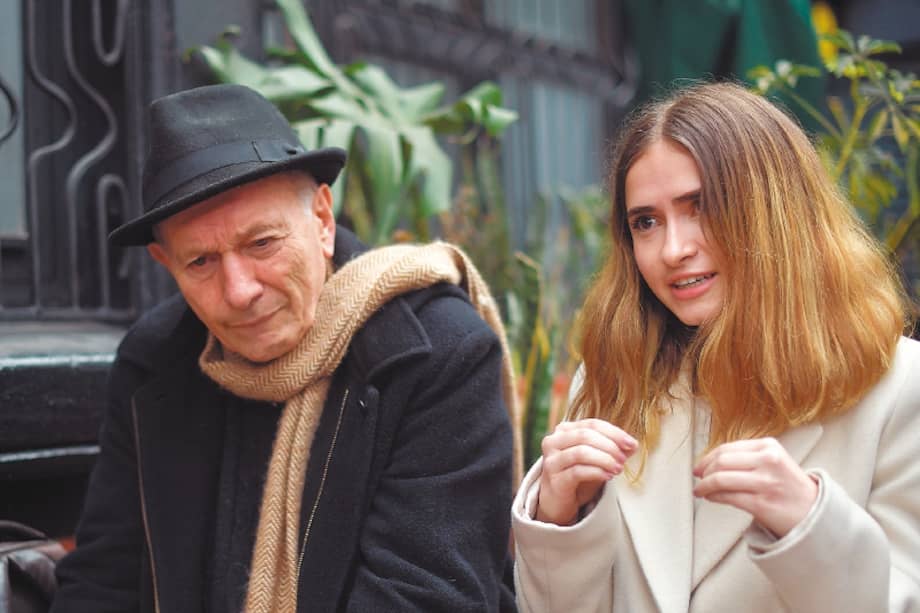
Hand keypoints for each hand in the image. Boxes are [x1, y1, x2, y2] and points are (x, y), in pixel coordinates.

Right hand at [535, 418, 637, 525]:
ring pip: (581, 453)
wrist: (559, 501)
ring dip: (604, 459)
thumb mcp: (597, 459)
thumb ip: (612, 449)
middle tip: (624, 459)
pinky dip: (596, 472)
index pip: (592, 424)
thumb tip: (633, 445)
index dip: (614, 433)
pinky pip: (577, 472)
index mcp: (564, 430)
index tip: (632, 444)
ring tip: (618, 468)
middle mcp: (553, 441)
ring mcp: (551, 461)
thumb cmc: (577, 475)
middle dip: (609, 446)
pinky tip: (608, 476)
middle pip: (585, 435)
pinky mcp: (554, 480)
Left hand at [693, 437, 817, 536]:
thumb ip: (747, 456)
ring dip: (704, 486)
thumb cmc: (789, 486)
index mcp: (769, 446)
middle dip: (704, 471)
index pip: (727, 448)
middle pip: (721, 462)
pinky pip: (728, 497)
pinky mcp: (762, 503)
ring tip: (700, 490)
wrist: (814, 512)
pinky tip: (711, 498)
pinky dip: (714, 497)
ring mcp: (766, 482)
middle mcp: (768, 461)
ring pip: (721, 479)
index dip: (707, 457)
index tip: (699, 466)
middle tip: (698, 478)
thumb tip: (711, 461)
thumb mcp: (773, 460)